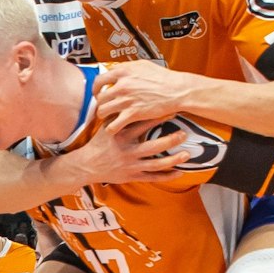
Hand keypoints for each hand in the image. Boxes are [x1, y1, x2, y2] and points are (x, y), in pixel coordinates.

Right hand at [54, 118, 190, 187]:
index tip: (172, 111)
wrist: (86, 165)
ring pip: (156, 164)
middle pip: (153, 147)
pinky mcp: (132, 177)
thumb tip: (127, 94)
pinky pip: (152, 178)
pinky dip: (166, 176)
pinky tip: (179, 172)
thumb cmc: (99, 143)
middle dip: (170, 140)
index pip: (142, 125)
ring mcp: (131, 166)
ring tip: (187, 154)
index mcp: (121, 136)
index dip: (158, 118)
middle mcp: (127, 152)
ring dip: (173, 160)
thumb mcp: (105, 127)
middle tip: (184, 134)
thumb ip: (118, 113)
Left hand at [91, 62, 193, 133]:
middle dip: (101, 105)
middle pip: (100, 98)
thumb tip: (117, 69)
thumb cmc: (163, 78)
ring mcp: (126, 100)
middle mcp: (122, 85)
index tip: (98, 93)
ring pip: (102, 112)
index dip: (96, 89)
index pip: (99, 80)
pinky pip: (112, 126)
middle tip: (106, 108)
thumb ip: (127, 68)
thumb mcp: (143, 65)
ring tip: (109, 118)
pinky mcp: (132, 114)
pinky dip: (111, 129)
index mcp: (123, 72)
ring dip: (104, 117)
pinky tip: (115, 128)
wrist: (177, 90)